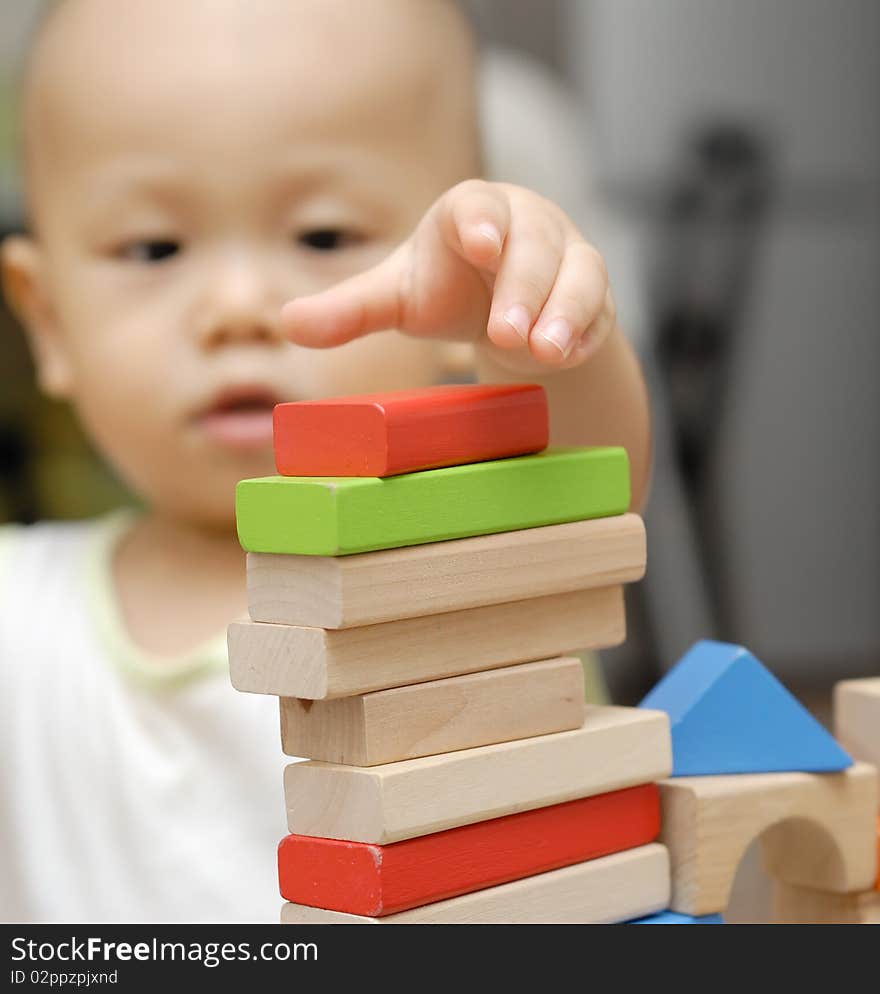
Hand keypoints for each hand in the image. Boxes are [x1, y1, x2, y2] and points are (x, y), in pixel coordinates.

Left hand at [280, 180, 615, 372]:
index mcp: (472, 214)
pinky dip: (585, 331)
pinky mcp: (593, 296)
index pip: (479, 205)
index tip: (481, 243)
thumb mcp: (398, 300)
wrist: (506, 313)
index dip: (483, 221)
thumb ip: (350, 310)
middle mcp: (526, 226)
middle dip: (523, 286)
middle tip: (506, 332)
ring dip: (563, 311)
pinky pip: (599, 307)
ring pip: (578, 273)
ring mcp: (566, 259)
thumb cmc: (448, 290)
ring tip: (543, 349)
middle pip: (534, 243)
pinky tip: (567, 356)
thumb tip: (286, 325)